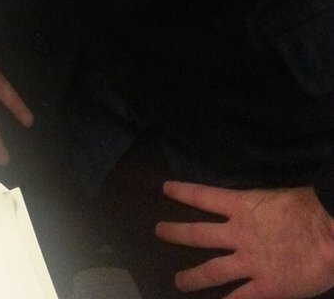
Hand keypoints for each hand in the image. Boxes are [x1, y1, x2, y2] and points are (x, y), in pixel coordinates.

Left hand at [156, 180, 333, 297]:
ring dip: (192, 277)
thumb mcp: (274, 198)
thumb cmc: (308, 210)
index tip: (165, 189)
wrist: (329, 236)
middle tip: (158, 232)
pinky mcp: (265, 287)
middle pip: (198, 234)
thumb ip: (256, 208)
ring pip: (212, 271)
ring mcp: (249, 262)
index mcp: (242, 207)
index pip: (203, 196)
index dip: (182, 192)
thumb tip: (249, 210)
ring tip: (178, 281)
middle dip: (175, 233)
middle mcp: (238, 234)